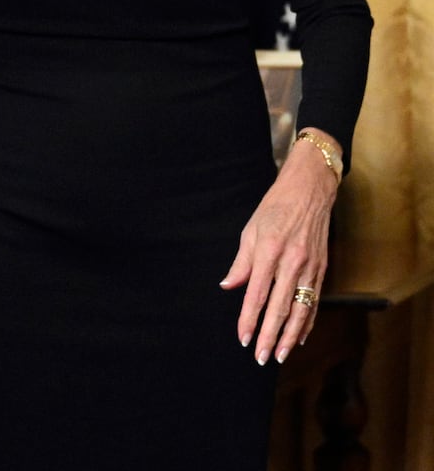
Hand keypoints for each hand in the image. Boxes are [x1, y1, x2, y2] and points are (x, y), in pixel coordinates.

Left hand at [220, 130, 339, 364]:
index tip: (243, 338)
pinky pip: (314, 302)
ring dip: (289, 336)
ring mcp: (310, 268)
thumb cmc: (274, 209)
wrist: (309, 192)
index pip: (257, 294)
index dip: (249, 319)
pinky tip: (298, 337)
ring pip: (300, 310)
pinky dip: (307, 322)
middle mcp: (291, 263)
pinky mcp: (321, 270)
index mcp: (268, 252)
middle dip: (268, 335)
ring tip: (279, 355)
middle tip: (260, 357)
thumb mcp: (250, 231)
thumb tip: (228, 287)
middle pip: (279, 308)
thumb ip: (241, 263)